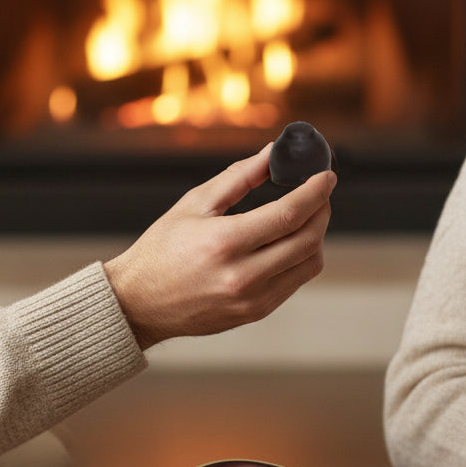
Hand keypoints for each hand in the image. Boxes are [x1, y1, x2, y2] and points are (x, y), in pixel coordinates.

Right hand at [104, 145, 335, 349]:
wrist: (140, 302)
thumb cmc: (162, 249)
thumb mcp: (194, 204)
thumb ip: (239, 177)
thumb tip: (272, 153)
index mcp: (223, 243)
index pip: (288, 215)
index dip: (315, 192)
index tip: (326, 175)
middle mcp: (242, 276)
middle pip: (307, 240)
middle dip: (321, 210)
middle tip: (319, 192)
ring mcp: (252, 300)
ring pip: (309, 264)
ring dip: (316, 236)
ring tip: (304, 216)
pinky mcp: (255, 313)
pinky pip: (295, 282)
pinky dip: (301, 258)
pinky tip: (289, 242)